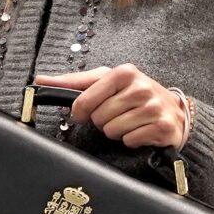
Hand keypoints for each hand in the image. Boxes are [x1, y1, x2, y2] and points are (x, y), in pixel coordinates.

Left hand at [38, 65, 190, 148]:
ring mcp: (153, 107)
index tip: (83, 113)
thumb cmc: (133, 94)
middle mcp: (141, 87)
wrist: (173, 110)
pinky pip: (129, 140)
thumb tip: (40, 80)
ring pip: (113, 131)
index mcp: (124, 72)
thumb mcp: (106, 81)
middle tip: (116, 115)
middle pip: (98, 118)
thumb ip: (73, 81)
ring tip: (129, 121)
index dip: (80, 111)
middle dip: (103, 120)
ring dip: (117, 131)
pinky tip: (140, 130)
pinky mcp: (162, 126)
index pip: (84, 100)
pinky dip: (131, 140)